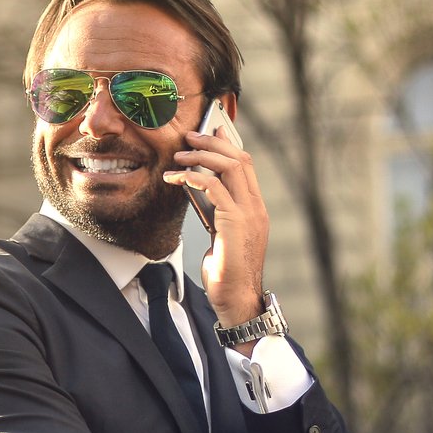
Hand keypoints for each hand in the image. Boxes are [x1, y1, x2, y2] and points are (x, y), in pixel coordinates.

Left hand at [165, 106, 267, 339]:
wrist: (236, 299)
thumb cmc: (227, 270)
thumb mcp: (220, 234)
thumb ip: (215, 210)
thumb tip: (196, 187)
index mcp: (255, 207)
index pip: (244, 164)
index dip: (225, 144)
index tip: (204, 134)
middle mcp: (256, 206)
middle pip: (239, 158)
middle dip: (213, 142)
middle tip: (188, 137)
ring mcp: (249, 213)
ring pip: (230, 167)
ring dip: (202, 156)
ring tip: (179, 155)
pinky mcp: (235, 223)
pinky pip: (215, 188)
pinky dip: (194, 177)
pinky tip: (176, 177)